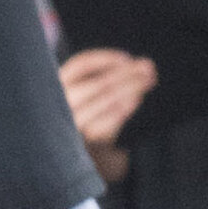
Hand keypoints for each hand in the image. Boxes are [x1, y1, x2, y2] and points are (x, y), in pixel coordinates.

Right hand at [56, 44, 154, 167]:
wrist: (85, 150)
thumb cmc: (90, 111)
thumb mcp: (91, 90)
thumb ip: (111, 76)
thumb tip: (146, 66)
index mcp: (59, 84)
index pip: (81, 64)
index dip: (105, 59)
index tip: (127, 58)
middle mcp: (63, 103)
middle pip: (99, 82)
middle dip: (127, 73)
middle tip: (148, 67)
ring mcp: (75, 122)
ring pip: (107, 99)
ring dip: (132, 87)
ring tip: (149, 80)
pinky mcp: (88, 140)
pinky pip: (110, 120)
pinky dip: (125, 107)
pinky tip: (137, 99)